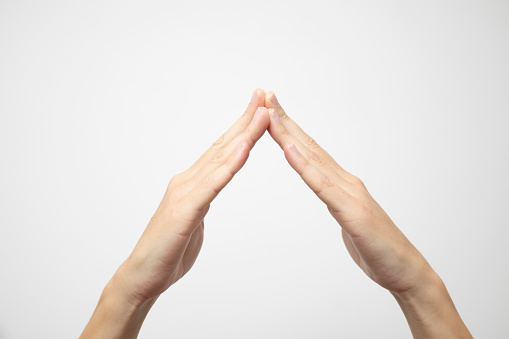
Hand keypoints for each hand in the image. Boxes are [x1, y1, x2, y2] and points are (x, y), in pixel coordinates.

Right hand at [118, 89, 269, 304]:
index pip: (222, 150)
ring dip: (244, 134)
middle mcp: (188, 181)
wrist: (142, 276)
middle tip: (264, 94)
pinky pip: (213, 184)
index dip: (241, 128)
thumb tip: (210, 193)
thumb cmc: (168, 251)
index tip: (259, 108)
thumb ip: (202, 202)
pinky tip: (244, 148)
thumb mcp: (193, 220)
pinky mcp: (186, 211)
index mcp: (193, 184)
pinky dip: (230, 165)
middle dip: (246, 119)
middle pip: (223, 145)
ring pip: (220, 158)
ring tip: (262, 112)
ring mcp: (186, 193)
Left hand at [264, 91, 471, 337]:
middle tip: (265, 95)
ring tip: (270, 112)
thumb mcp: (350, 220)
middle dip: (284, 119)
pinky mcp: (352, 212)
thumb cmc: (378, 248)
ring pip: (313, 158)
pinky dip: (304, 166)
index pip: (309, 151)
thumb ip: (337, 202)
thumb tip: (328, 193)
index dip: (288, 128)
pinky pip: (322, 186)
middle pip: (308, 146)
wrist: (406, 271)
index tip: (269, 109)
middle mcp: (345, 181)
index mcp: (341, 184)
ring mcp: (350, 194)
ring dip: (289, 134)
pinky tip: (289, 149)